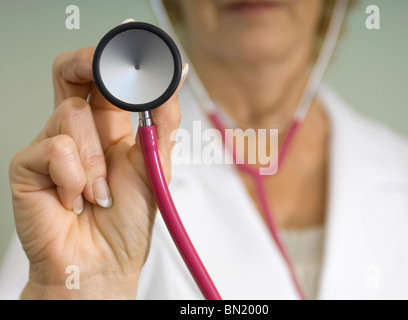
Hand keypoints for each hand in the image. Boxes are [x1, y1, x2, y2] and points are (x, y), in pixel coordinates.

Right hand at [9, 44, 187, 298]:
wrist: (104, 264)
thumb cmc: (128, 222)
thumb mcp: (155, 166)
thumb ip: (163, 122)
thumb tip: (173, 79)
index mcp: (109, 128)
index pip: (105, 79)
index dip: (117, 59)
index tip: (140, 51)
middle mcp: (79, 132)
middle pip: (70, 73)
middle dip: (87, 63)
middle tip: (104, 69)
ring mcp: (51, 147)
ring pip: (70, 114)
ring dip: (95, 159)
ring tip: (101, 193)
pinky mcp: (29, 167)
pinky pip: (53, 149)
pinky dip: (75, 178)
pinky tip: (77, 201)